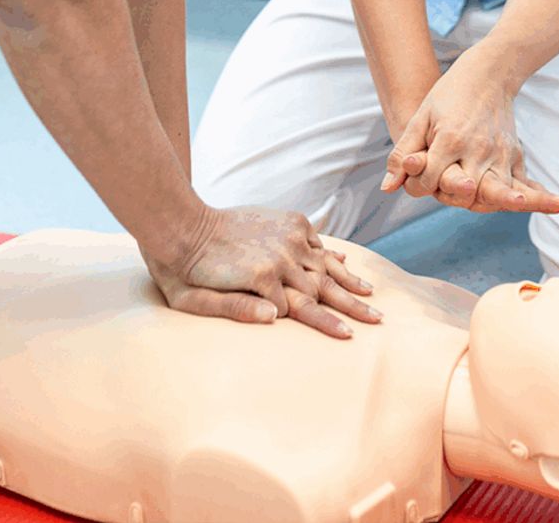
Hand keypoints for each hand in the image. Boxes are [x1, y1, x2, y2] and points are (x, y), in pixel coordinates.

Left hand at [142, 206, 381, 337]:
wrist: (181, 223)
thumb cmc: (183, 272)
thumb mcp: (194, 302)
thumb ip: (233, 311)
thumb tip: (274, 318)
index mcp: (261, 280)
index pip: (302, 309)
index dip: (325, 324)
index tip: (347, 337)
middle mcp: (280, 257)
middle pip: (323, 288)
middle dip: (351, 306)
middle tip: (377, 320)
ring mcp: (285, 237)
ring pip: (324, 264)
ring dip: (348, 280)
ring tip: (370, 293)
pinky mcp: (285, 221)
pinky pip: (314, 240)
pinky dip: (328, 252)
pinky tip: (344, 261)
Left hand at [379, 46, 558, 213]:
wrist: (488, 72)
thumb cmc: (448, 96)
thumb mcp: (420, 118)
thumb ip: (404, 154)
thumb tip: (388, 188)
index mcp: (451, 140)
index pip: (430, 180)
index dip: (418, 185)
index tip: (417, 180)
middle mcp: (478, 149)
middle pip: (468, 190)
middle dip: (457, 196)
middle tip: (458, 191)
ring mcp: (501, 153)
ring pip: (500, 191)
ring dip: (508, 202)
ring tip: (529, 204)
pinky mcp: (516, 155)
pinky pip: (525, 182)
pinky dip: (536, 196)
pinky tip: (557, 204)